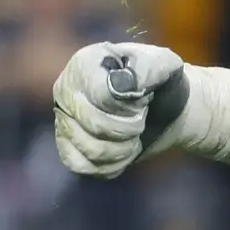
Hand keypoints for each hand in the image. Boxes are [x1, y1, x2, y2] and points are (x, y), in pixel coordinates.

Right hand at [52, 42, 187, 178]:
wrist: (165, 109)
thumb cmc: (162, 83)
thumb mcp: (165, 65)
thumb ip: (148, 68)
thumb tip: (121, 86)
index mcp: (85, 63)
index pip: (101, 95)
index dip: (129, 105)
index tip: (143, 99)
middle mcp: (65, 89)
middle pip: (95, 125)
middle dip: (129, 129)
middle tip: (141, 119)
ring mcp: (63, 119)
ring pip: (91, 150)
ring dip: (124, 149)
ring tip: (133, 135)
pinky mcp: (67, 147)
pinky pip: (84, 166)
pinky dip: (112, 165)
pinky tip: (123, 150)